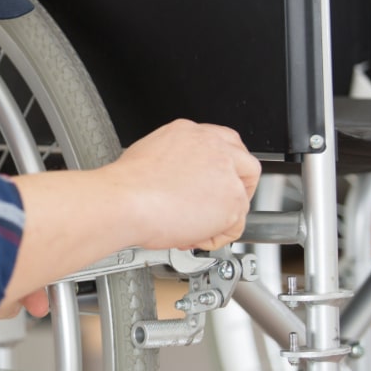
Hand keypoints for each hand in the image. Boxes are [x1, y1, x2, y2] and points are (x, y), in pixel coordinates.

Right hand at [106, 119, 259, 251]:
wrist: (125, 201)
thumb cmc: (127, 187)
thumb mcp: (149, 156)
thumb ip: (176, 163)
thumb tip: (180, 180)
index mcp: (189, 132)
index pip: (223, 142)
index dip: (223, 167)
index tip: (215, 182)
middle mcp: (212, 146)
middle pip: (245, 164)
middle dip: (236, 189)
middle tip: (217, 207)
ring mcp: (226, 172)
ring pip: (240, 199)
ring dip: (219, 219)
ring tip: (189, 228)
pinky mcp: (232, 199)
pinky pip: (235, 226)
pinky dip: (215, 237)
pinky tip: (192, 236)